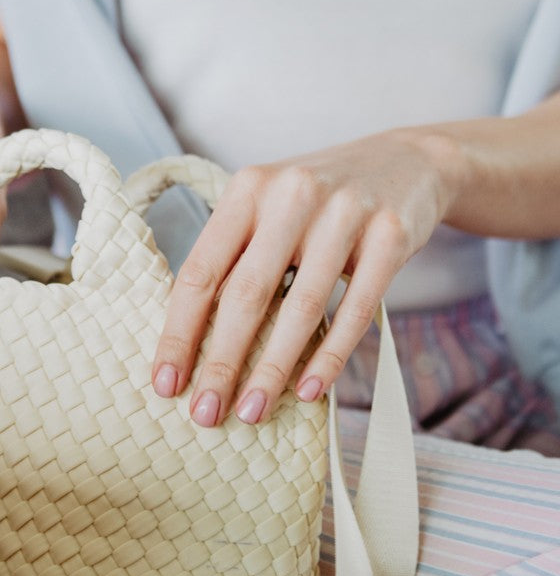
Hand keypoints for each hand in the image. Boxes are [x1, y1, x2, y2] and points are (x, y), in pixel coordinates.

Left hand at [152, 126, 459, 424]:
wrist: (410, 161)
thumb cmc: (321, 202)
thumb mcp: (270, 209)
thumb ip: (235, 258)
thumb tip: (191, 344)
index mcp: (247, 190)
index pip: (201, 271)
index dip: (179, 332)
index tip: (166, 384)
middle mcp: (291, 195)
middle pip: (246, 294)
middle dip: (221, 363)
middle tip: (205, 414)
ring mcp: (344, 213)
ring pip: (300, 307)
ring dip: (272, 369)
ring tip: (252, 412)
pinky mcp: (390, 235)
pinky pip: (355, 309)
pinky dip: (330, 355)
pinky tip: (310, 390)